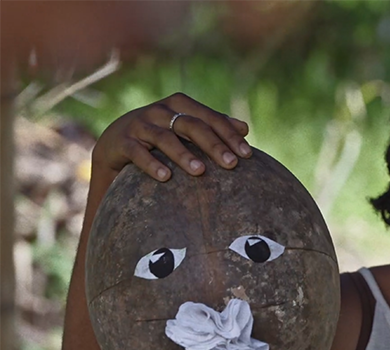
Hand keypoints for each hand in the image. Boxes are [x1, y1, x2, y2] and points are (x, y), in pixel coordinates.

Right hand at [91, 92, 251, 181]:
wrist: (115, 143)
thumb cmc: (160, 136)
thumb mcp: (185, 129)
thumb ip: (212, 126)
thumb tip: (245, 128)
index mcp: (179, 105)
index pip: (210, 118)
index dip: (229, 134)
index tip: (247, 155)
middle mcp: (160, 111)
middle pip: (191, 125)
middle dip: (213, 145)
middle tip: (231, 164)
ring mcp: (139, 125)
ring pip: (164, 138)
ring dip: (183, 154)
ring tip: (200, 171)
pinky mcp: (121, 141)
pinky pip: (137, 152)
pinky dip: (151, 163)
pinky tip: (166, 177)